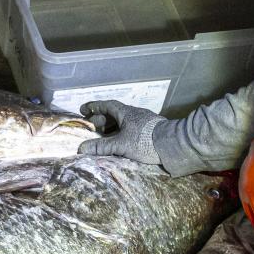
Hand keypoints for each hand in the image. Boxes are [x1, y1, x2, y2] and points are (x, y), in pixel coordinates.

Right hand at [77, 99, 217, 175]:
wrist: (171, 144)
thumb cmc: (145, 141)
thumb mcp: (120, 145)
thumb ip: (101, 146)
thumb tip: (81, 148)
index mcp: (126, 113)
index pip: (107, 105)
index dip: (94, 107)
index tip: (83, 109)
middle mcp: (135, 114)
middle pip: (114, 114)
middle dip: (102, 119)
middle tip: (92, 127)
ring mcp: (144, 122)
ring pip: (123, 122)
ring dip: (112, 127)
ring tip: (104, 137)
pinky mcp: (150, 131)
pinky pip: (131, 129)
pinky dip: (121, 133)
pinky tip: (121, 142)